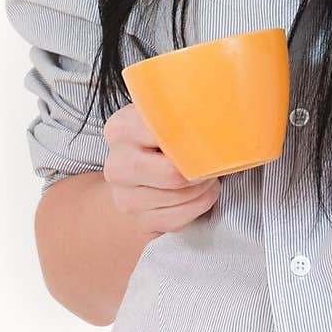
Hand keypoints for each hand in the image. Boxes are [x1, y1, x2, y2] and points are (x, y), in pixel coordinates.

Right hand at [102, 102, 221, 238]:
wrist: (138, 178)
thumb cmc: (160, 141)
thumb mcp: (163, 116)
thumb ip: (180, 110)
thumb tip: (214, 109)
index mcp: (120, 129)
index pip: (163, 131)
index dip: (192, 135)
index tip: (210, 133)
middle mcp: (117, 165)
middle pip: (171, 172)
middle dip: (200, 168)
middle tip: (213, 160)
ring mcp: (125, 198)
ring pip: (180, 196)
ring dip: (204, 187)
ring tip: (208, 174)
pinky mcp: (140, 222)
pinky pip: (180, 217)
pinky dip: (199, 205)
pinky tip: (201, 193)